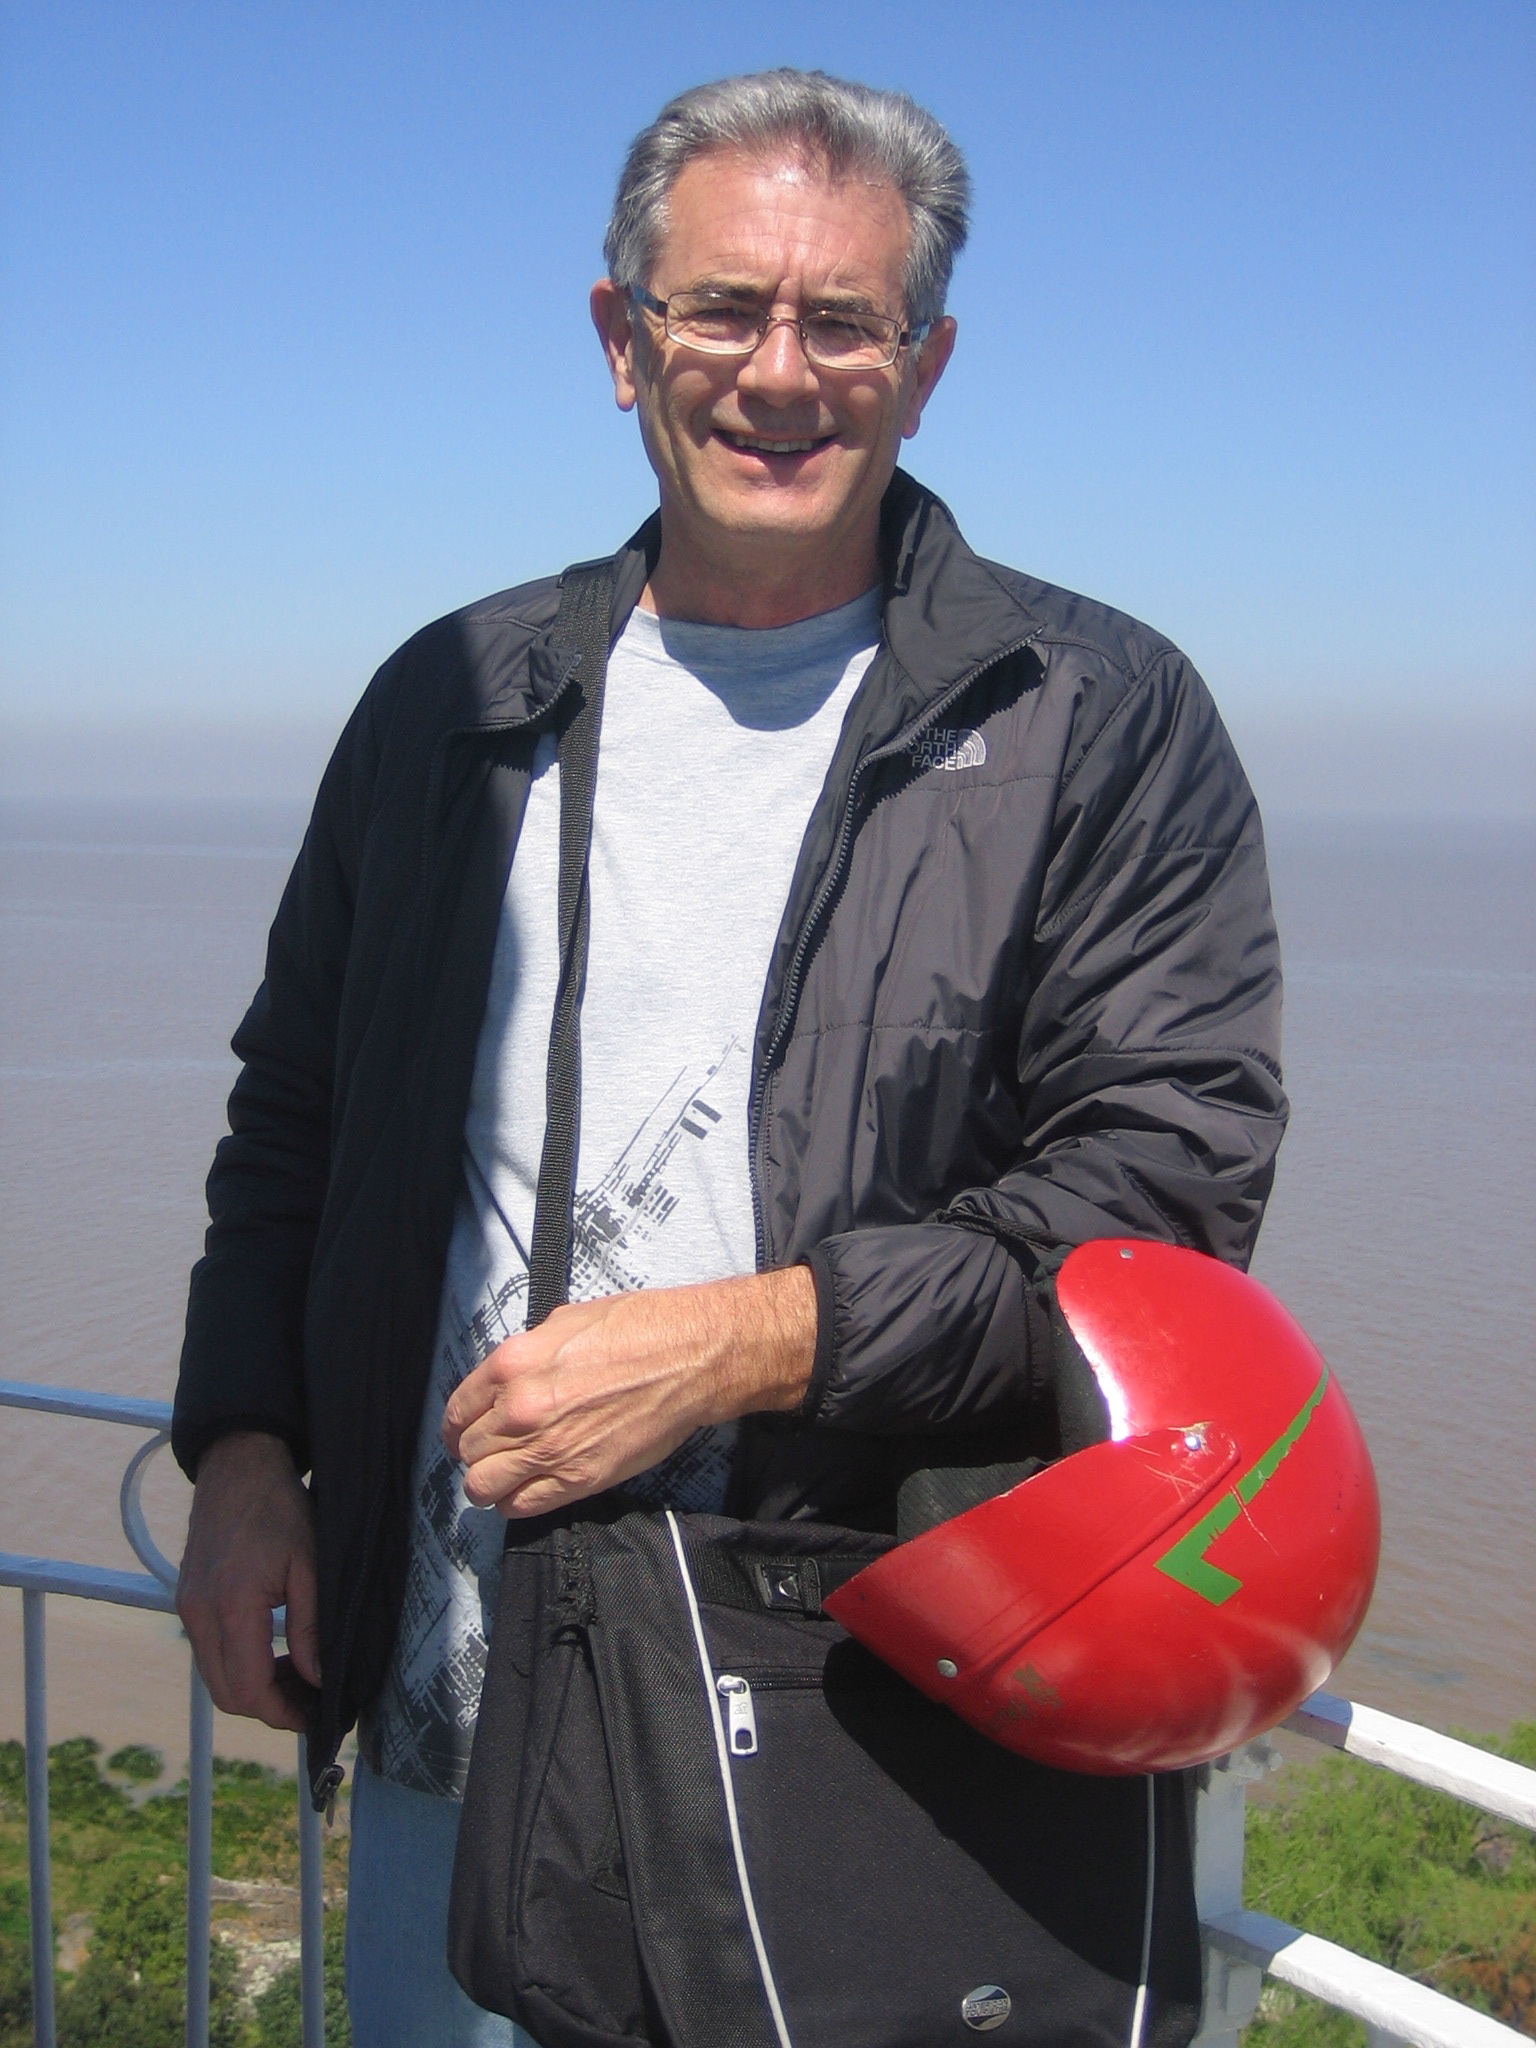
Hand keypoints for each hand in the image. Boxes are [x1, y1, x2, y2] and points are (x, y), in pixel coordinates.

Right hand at [176, 1431, 319, 1732]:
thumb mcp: (311, 1565)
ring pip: (215, 1676)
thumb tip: (318, 1680)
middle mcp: (199, 1613)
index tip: (314, 1717)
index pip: (248, 1689)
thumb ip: (312, 1628)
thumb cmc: (281, 1508)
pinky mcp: (187, 1600)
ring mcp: (187, 1608)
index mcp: (230, 1606)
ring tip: (298, 1679)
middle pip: (226, 1693)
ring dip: (253, 1687)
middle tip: (311, 1702)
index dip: (281, 1712)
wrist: (238, 1467)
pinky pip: (209, 1651)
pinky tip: (273, 1654)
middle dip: (268, 1708)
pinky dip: (238, 1664)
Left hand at [443, 1266, 816, 1518]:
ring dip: (489, 1483)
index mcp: (512, 1364)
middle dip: (475, 1452)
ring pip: (481, 1486)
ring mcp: (547, 1448)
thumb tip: (510, 1378)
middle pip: (467, 1450)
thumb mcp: (565, 1321)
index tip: (465, 1432)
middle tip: (493, 1451)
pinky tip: (527, 1490)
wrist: (690, 1357)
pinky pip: (519, 1507)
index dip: (458, 1426)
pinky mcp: (577, 1478)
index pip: (457, 1410)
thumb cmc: (638, 1328)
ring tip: (505, 1476)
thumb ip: (526, 1355)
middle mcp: (520, 1409)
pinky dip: (514, 1503)